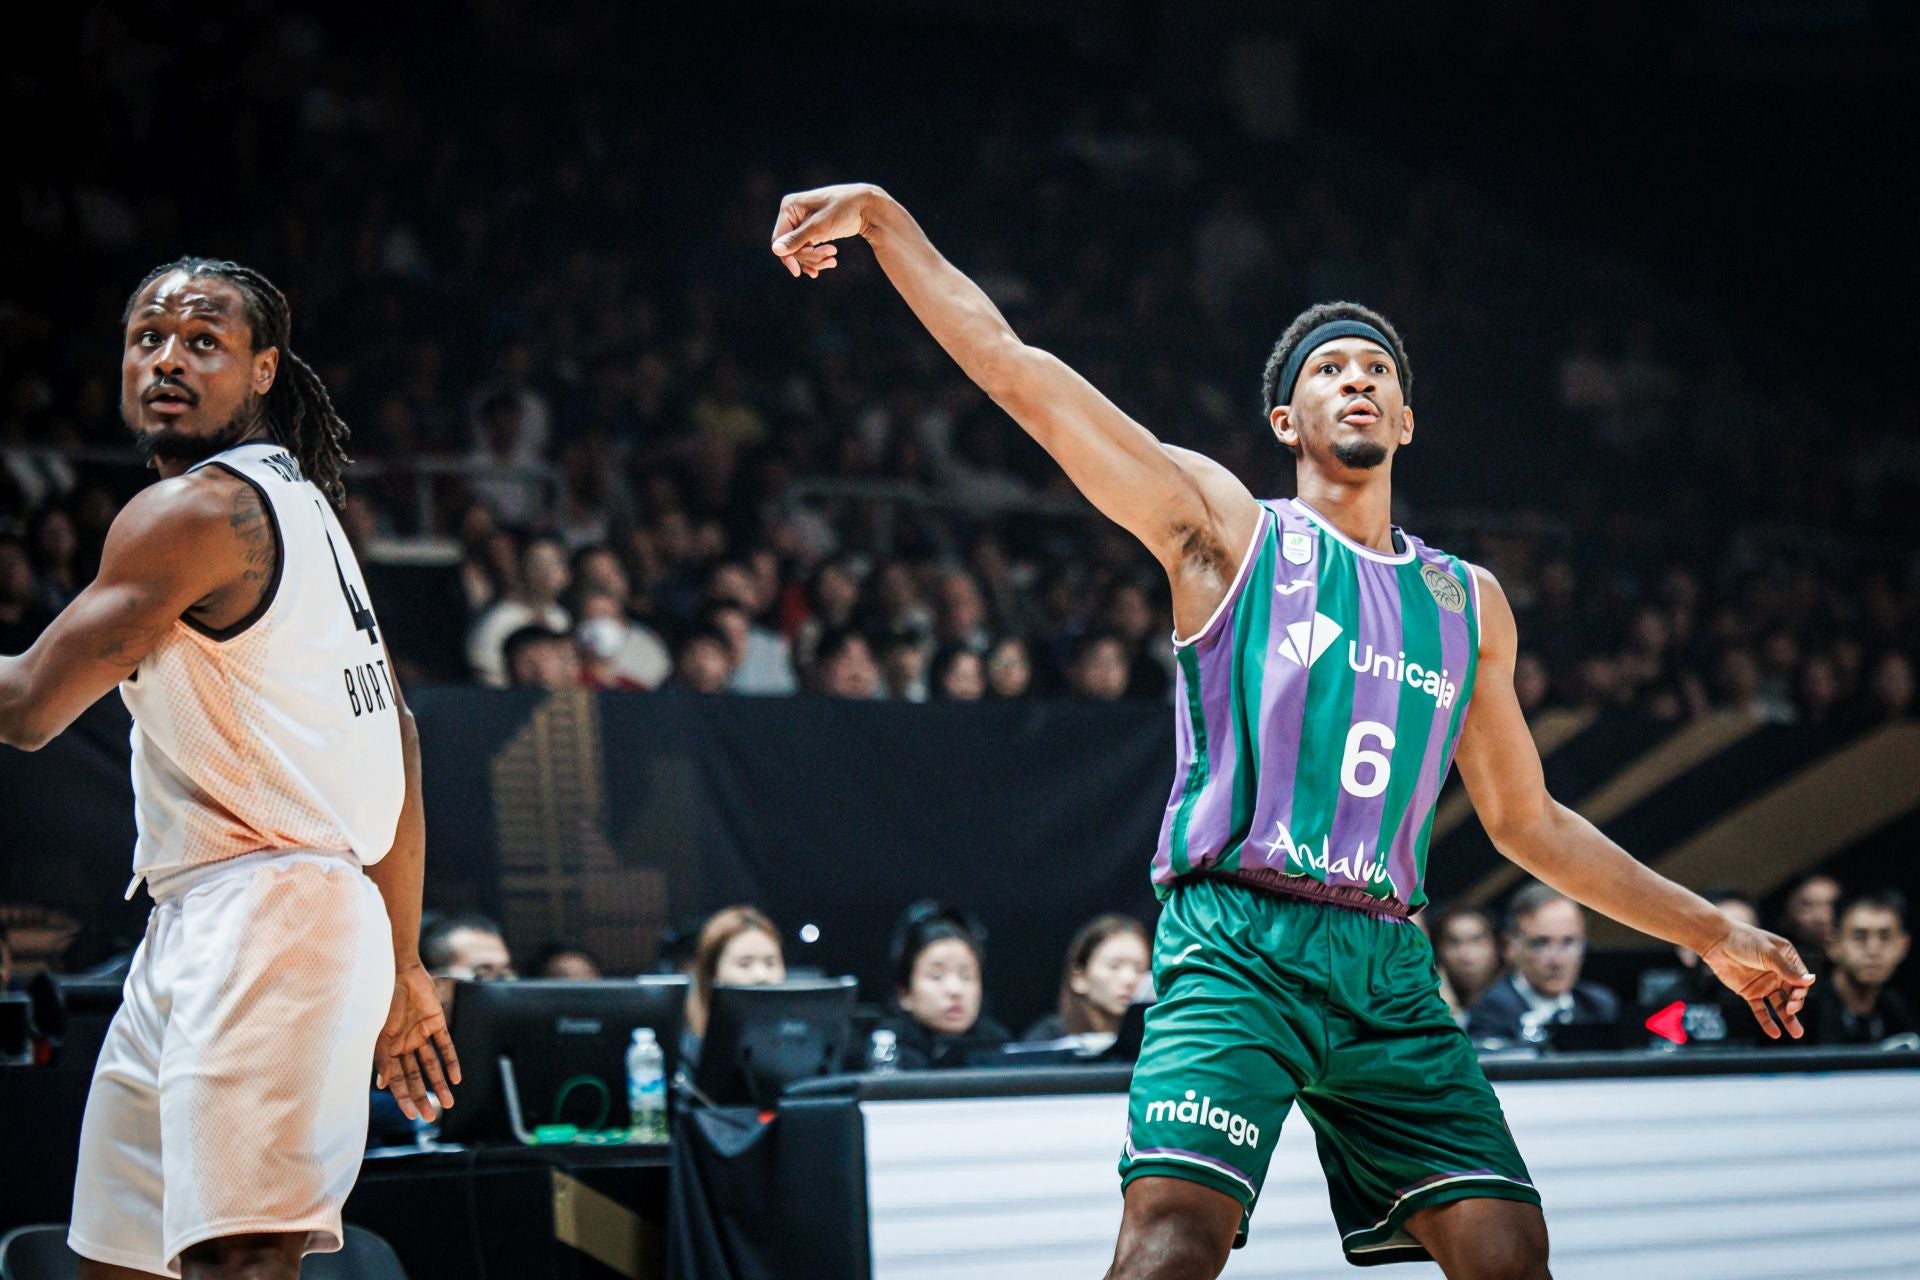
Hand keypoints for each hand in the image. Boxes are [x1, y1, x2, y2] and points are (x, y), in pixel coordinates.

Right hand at [375, 960, 461, 1120]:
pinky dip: (451, 1061)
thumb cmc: (382, 998)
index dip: (402, 1097)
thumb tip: (382, 1084)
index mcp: (384, 1048)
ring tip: (448, 1103)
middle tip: (430, 1117)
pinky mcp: (436, 1022)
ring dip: (439, 1083)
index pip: (395, 1080)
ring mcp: (419, 1034)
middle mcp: (402, 1044)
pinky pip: (445, 1045)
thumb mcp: (379, 1030)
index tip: (411, 1115)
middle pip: (413, 1076)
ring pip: (431, 1065)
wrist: (398, 969)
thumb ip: (381, 1056)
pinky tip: (456, 1079)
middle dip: (421, 1096)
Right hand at [769, 183, 883, 277]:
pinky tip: (829, 263)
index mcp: (789, 207)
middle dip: (810, 257)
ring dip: (816, 260)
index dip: (787, 256)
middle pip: (791, 248)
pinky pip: (808, 250)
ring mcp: (803, 224)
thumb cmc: (843, 210)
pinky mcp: (813, 232)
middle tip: (830, 258)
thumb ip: (797, 239)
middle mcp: (793, 214)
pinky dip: (818, 259)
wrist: (866, 206)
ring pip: (801, 252)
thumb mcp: (819, 227)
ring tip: (833, 261)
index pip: (779, 238)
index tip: (797, 272)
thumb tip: (776, 251)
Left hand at [1700, 921, 1814, 1039]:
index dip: (1801, 990)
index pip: (1801, 979)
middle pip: (1794, 994)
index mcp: (1787, 959)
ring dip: (1789, 1019)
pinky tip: (1775, 1034)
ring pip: (1780, 1006)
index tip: (1796, 995)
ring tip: (1797, 1034)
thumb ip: (1787, 969)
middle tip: (1791, 1009)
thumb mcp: (1768, 954)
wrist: (1716, 942)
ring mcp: (1765, 984)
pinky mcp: (1750, 992)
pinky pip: (1761, 1010)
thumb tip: (1811, 980)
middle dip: (1796, 1004)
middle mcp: (1778, 973)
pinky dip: (1767, 1022)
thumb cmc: (1744, 941)